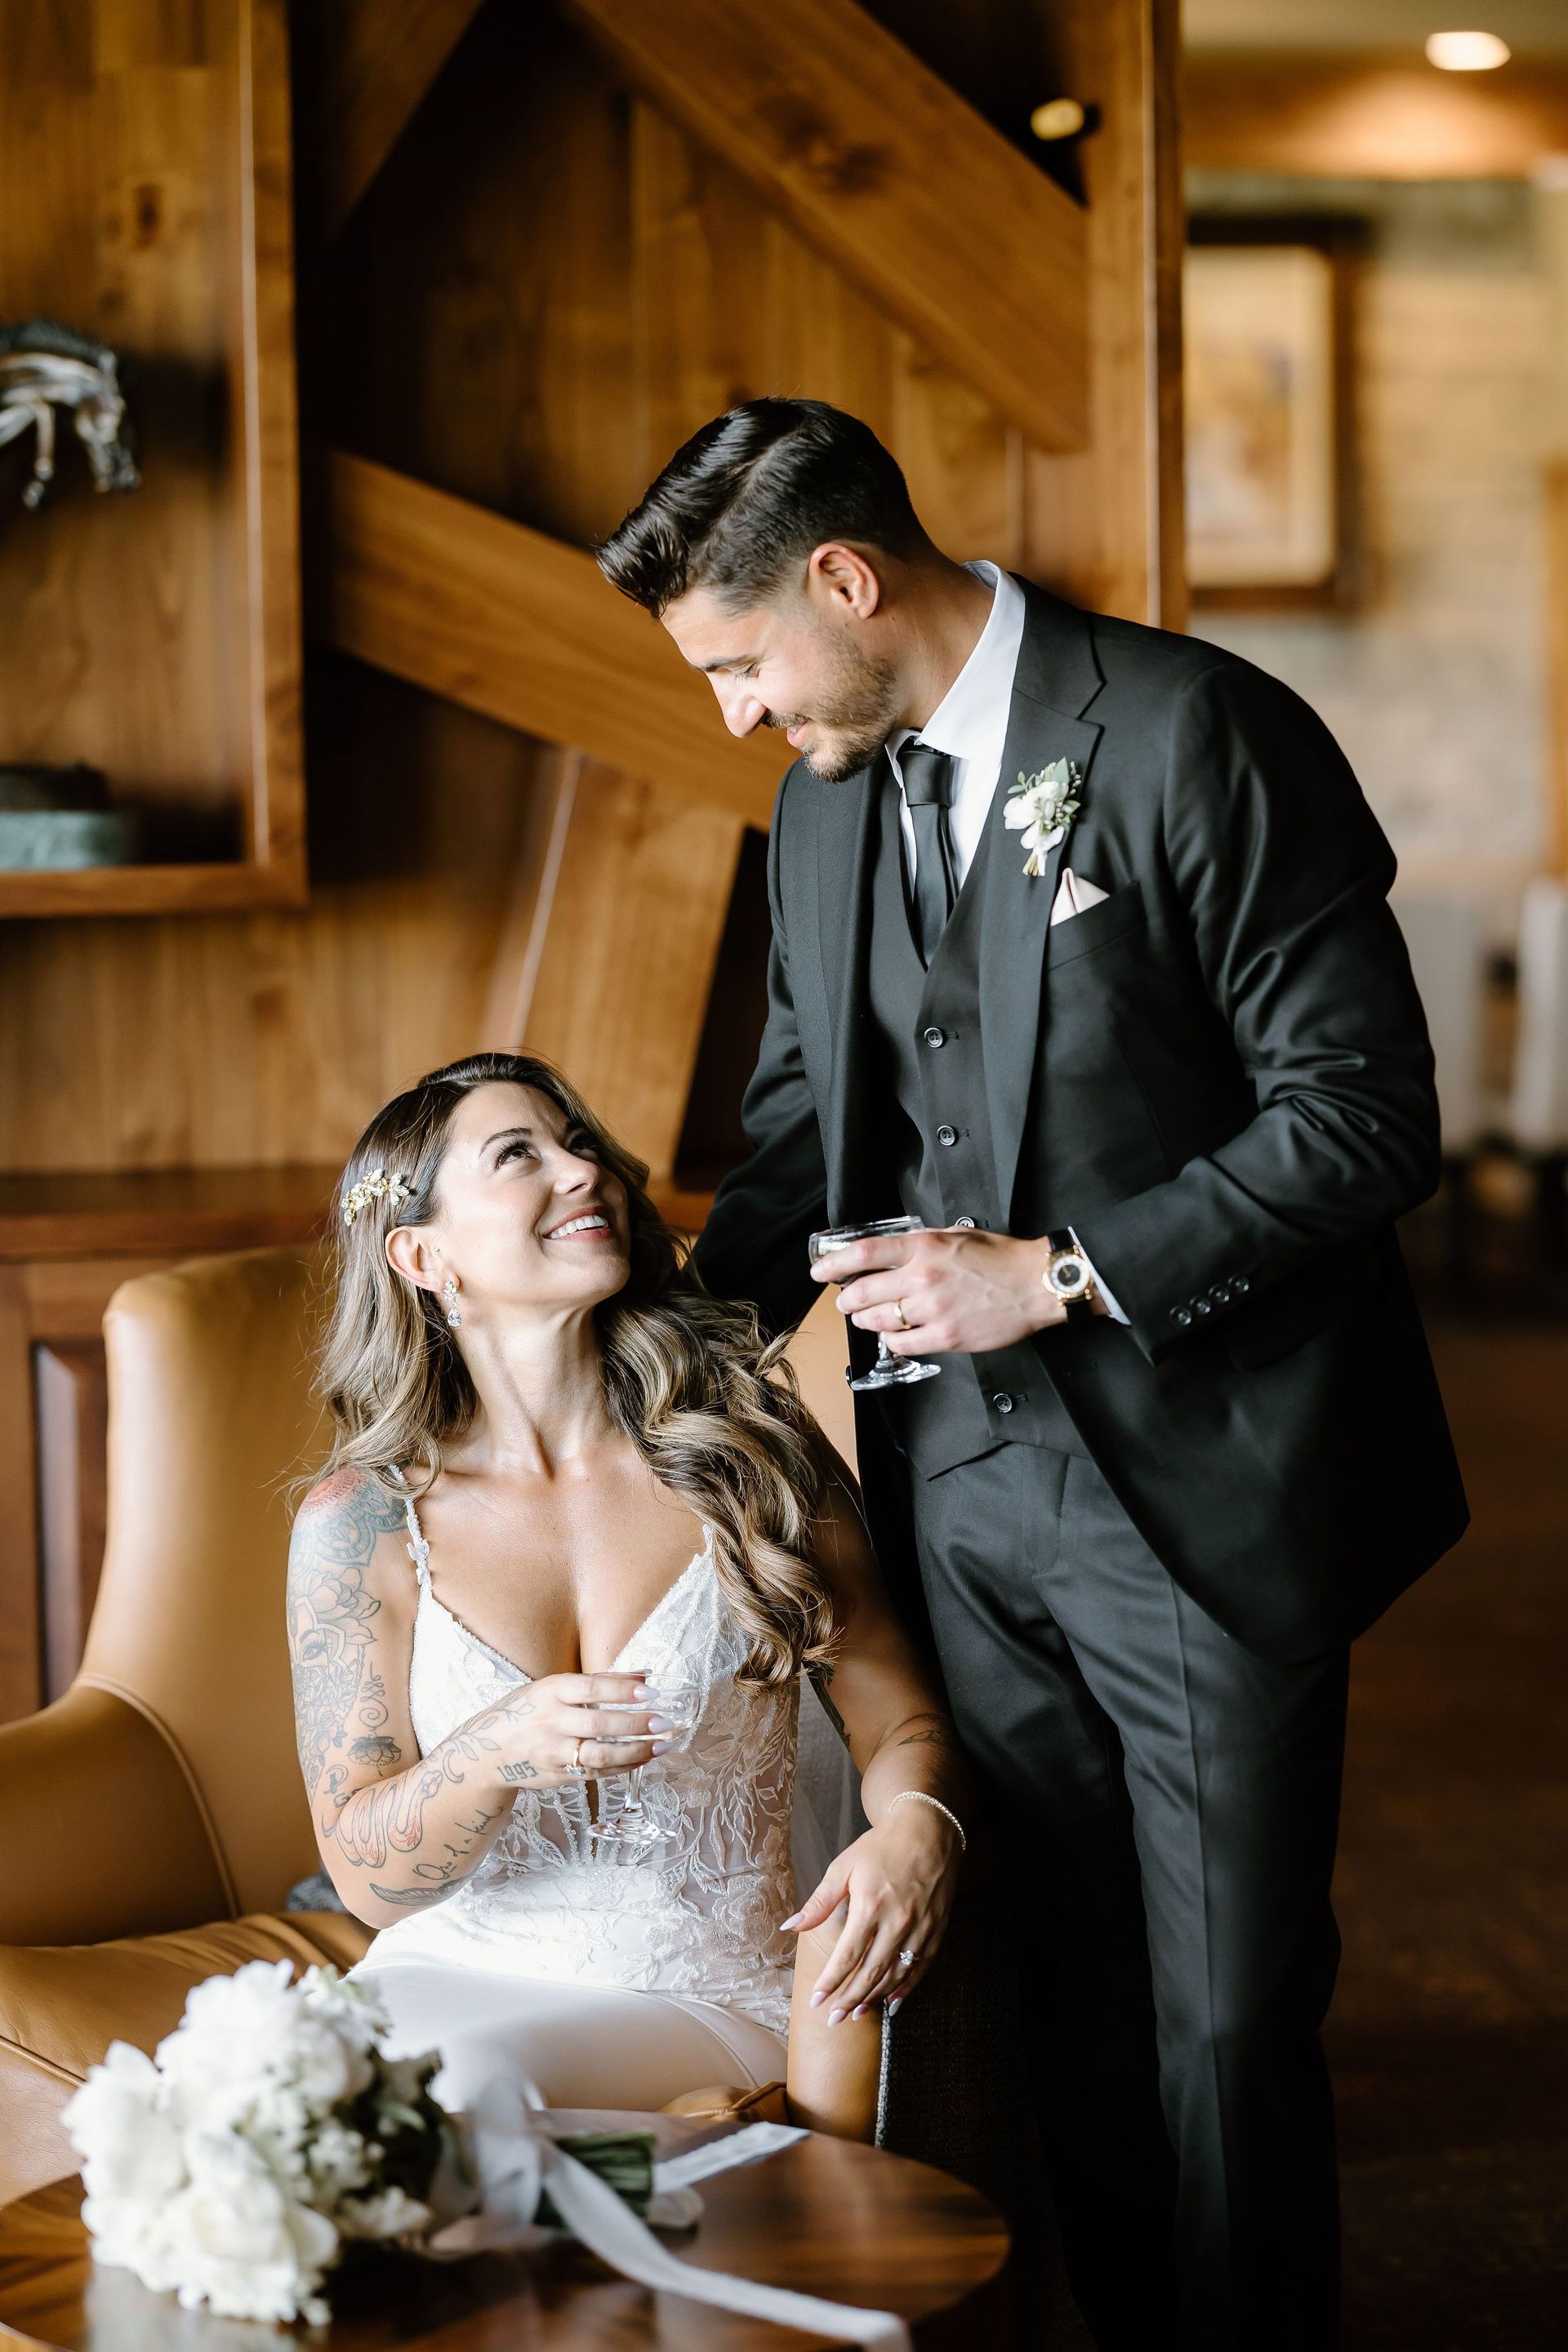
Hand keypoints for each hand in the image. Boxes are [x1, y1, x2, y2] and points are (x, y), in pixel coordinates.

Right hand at [468, 1672, 664, 1791]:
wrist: (487, 1752)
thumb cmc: (528, 1711)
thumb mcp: (552, 1688)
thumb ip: (598, 1682)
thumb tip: (644, 1676)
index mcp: (549, 1692)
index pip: (589, 1688)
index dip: (620, 1691)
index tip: (650, 1692)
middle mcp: (550, 1722)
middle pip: (598, 1724)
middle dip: (635, 1724)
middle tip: (664, 1722)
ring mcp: (553, 1752)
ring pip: (599, 1755)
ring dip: (636, 1752)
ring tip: (663, 1745)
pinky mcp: (558, 1776)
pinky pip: (596, 1773)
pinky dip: (623, 1766)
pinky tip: (644, 1759)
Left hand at [780, 1803, 961, 2021]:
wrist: (927, 1831)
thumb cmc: (880, 1847)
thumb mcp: (844, 1867)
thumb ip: (820, 1901)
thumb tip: (791, 1926)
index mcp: (870, 1906)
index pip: (847, 1955)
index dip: (830, 1981)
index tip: (816, 2000)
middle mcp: (897, 1922)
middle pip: (870, 1972)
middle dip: (849, 1999)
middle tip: (833, 2019)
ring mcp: (920, 1928)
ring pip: (895, 1974)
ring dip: (874, 1998)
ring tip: (856, 2015)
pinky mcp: (936, 1930)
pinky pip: (920, 1968)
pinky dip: (906, 1989)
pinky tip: (892, 2004)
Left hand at [811, 1225, 1084, 1356]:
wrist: (1035, 1285)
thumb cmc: (1000, 1258)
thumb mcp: (956, 1235)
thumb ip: (921, 1245)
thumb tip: (891, 1253)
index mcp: (924, 1247)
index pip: (864, 1253)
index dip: (833, 1263)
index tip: (819, 1271)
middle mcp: (923, 1277)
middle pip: (863, 1291)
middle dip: (847, 1299)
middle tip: (845, 1301)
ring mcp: (933, 1309)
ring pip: (879, 1320)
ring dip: (866, 1320)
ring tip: (867, 1318)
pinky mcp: (946, 1336)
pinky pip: (902, 1343)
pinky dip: (892, 1341)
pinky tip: (894, 1337)